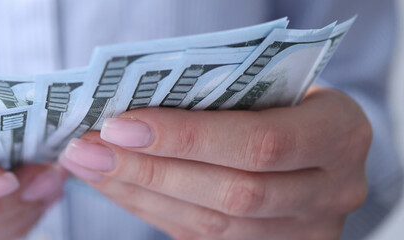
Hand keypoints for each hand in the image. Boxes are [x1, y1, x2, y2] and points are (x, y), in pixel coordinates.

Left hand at [59, 87, 370, 239]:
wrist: (317, 142)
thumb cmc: (287, 99)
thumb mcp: (272, 84)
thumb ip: (218, 99)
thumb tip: (126, 110)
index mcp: (340, 134)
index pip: (260, 142)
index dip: (187, 137)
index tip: (121, 124)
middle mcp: (331, 191)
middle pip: (232, 193)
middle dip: (150, 170)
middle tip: (90, 147)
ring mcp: (303, 230)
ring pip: (211, 223)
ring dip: (138, 192)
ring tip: (89, 164)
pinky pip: (199, 235)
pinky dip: (149, 208)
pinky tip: (114, 184)